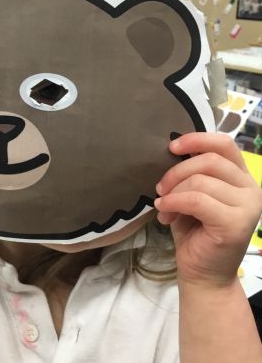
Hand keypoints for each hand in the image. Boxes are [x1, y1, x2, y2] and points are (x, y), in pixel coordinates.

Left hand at [154, 133, 261, 287]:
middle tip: (159, 188)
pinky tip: (165, 213)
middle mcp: (251, 188)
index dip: (196, 139)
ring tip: (163, 207)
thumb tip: (172, 150)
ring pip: (200, 181)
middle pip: (209, 160)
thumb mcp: (191, 194)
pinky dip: (174, 202)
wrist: (202, 272)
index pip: (224, 144)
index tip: (171, 147)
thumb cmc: (194, 231)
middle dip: (176, 171)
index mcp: (241, 177)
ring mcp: (248, 206)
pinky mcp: (237, 223)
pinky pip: (197, 200)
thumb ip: (190, 173)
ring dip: (173, 192)